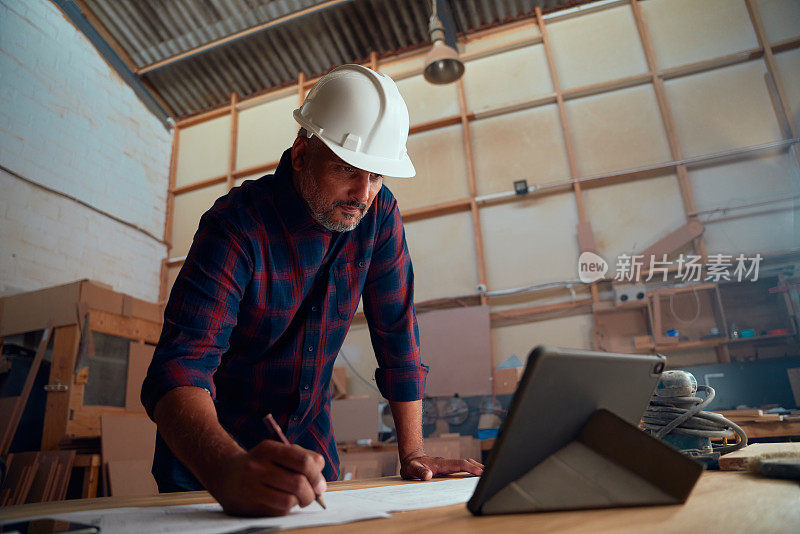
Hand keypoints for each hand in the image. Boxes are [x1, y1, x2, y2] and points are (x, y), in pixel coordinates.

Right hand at [207, 439, 326, 516]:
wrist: (226, 474)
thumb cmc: (261, 463)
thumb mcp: (277, 452)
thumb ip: (302, 459)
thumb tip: (320, 484)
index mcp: (269, 449)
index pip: (304, 461)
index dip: (317, 475)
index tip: (319, 483)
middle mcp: (258, 466)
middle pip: (298, 482)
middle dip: (311, 492)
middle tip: (311, 495)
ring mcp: (251, 486)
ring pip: (290, 500)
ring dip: (299, 502)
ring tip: (297, 499)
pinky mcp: (248, 505)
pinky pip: (278, 511)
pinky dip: (287, 509)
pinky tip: (281, 502)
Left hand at [399, 451, 483, 480]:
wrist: (411, 457)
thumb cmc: (411, 465)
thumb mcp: (412, 469)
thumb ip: (419, 472)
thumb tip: (428, 475)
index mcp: (441, 464)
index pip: (459, 464)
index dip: (470, 468)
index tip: (480, 472)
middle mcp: (446, 462)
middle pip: (466, 462)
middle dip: (478, 467)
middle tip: (491, 472)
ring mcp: (448, 463)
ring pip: (465, 463)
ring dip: (476, 466)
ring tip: (487, 472)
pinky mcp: (447, 466)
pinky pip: (462, 466)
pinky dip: (470, 467)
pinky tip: (475, 472)